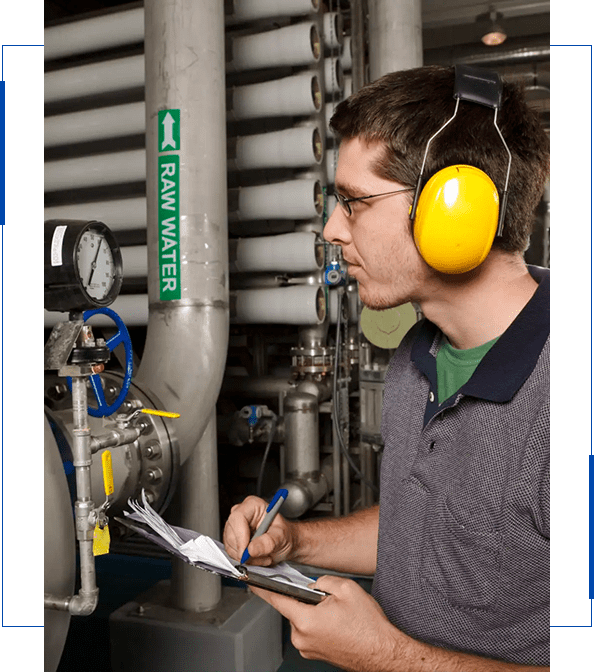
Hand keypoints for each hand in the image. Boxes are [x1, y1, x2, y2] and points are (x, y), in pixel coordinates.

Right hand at [223, 495, 294, 566]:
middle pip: (231, 533)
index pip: (238, 517)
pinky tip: (257, 557)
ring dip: (246, 557)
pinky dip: (244, 559)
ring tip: (263, 556)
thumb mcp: (281, 537)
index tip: (246, 552)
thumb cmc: (284, 534)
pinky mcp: (233, 538)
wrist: (286, 542)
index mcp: (253, 505)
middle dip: (245, 550)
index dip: (240, 536)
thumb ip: (268, 542)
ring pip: (230, 545)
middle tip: (262, 556)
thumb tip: (251, 549)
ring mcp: (235, 526)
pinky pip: (231, 552)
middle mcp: (241, 513)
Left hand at [250, 575, 397, 671]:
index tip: (249, 580)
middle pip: (293, 608)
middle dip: (307, 599)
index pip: (276, 600)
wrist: (383, 652)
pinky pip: (310, 630)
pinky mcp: (315, 653)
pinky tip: (337, 624)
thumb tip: (313, 585)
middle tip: (328, 599)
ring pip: (303, 619)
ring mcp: (308, 648)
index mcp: (306, 620)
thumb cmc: (368, 627)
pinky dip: (319, 623)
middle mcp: (302, 637)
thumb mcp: (346, 589)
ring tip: (338, 615)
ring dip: (314, 612)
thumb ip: (323, 581)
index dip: (261, 588)